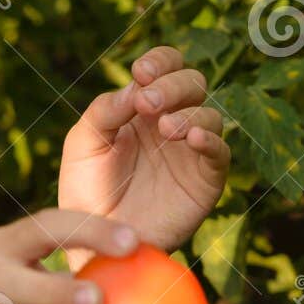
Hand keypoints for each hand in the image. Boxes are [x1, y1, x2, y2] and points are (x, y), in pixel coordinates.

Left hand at [58, 45, 229, 252]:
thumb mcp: (83, 145)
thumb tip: (137, 86)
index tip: (141, 73)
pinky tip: (190, 139)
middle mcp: (170, 124)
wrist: (96, 242)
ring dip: (189, 113)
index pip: (165, 68)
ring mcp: (190, 152)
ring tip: (165, 129)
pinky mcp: (205, 180)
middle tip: (148, 102)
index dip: (160, 62)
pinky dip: (209, 140)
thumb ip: (105, 111)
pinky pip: (220, 152)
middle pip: (192, 83)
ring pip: (209, 115)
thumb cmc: (86, 191)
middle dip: (173, 85)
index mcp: (142, 109)